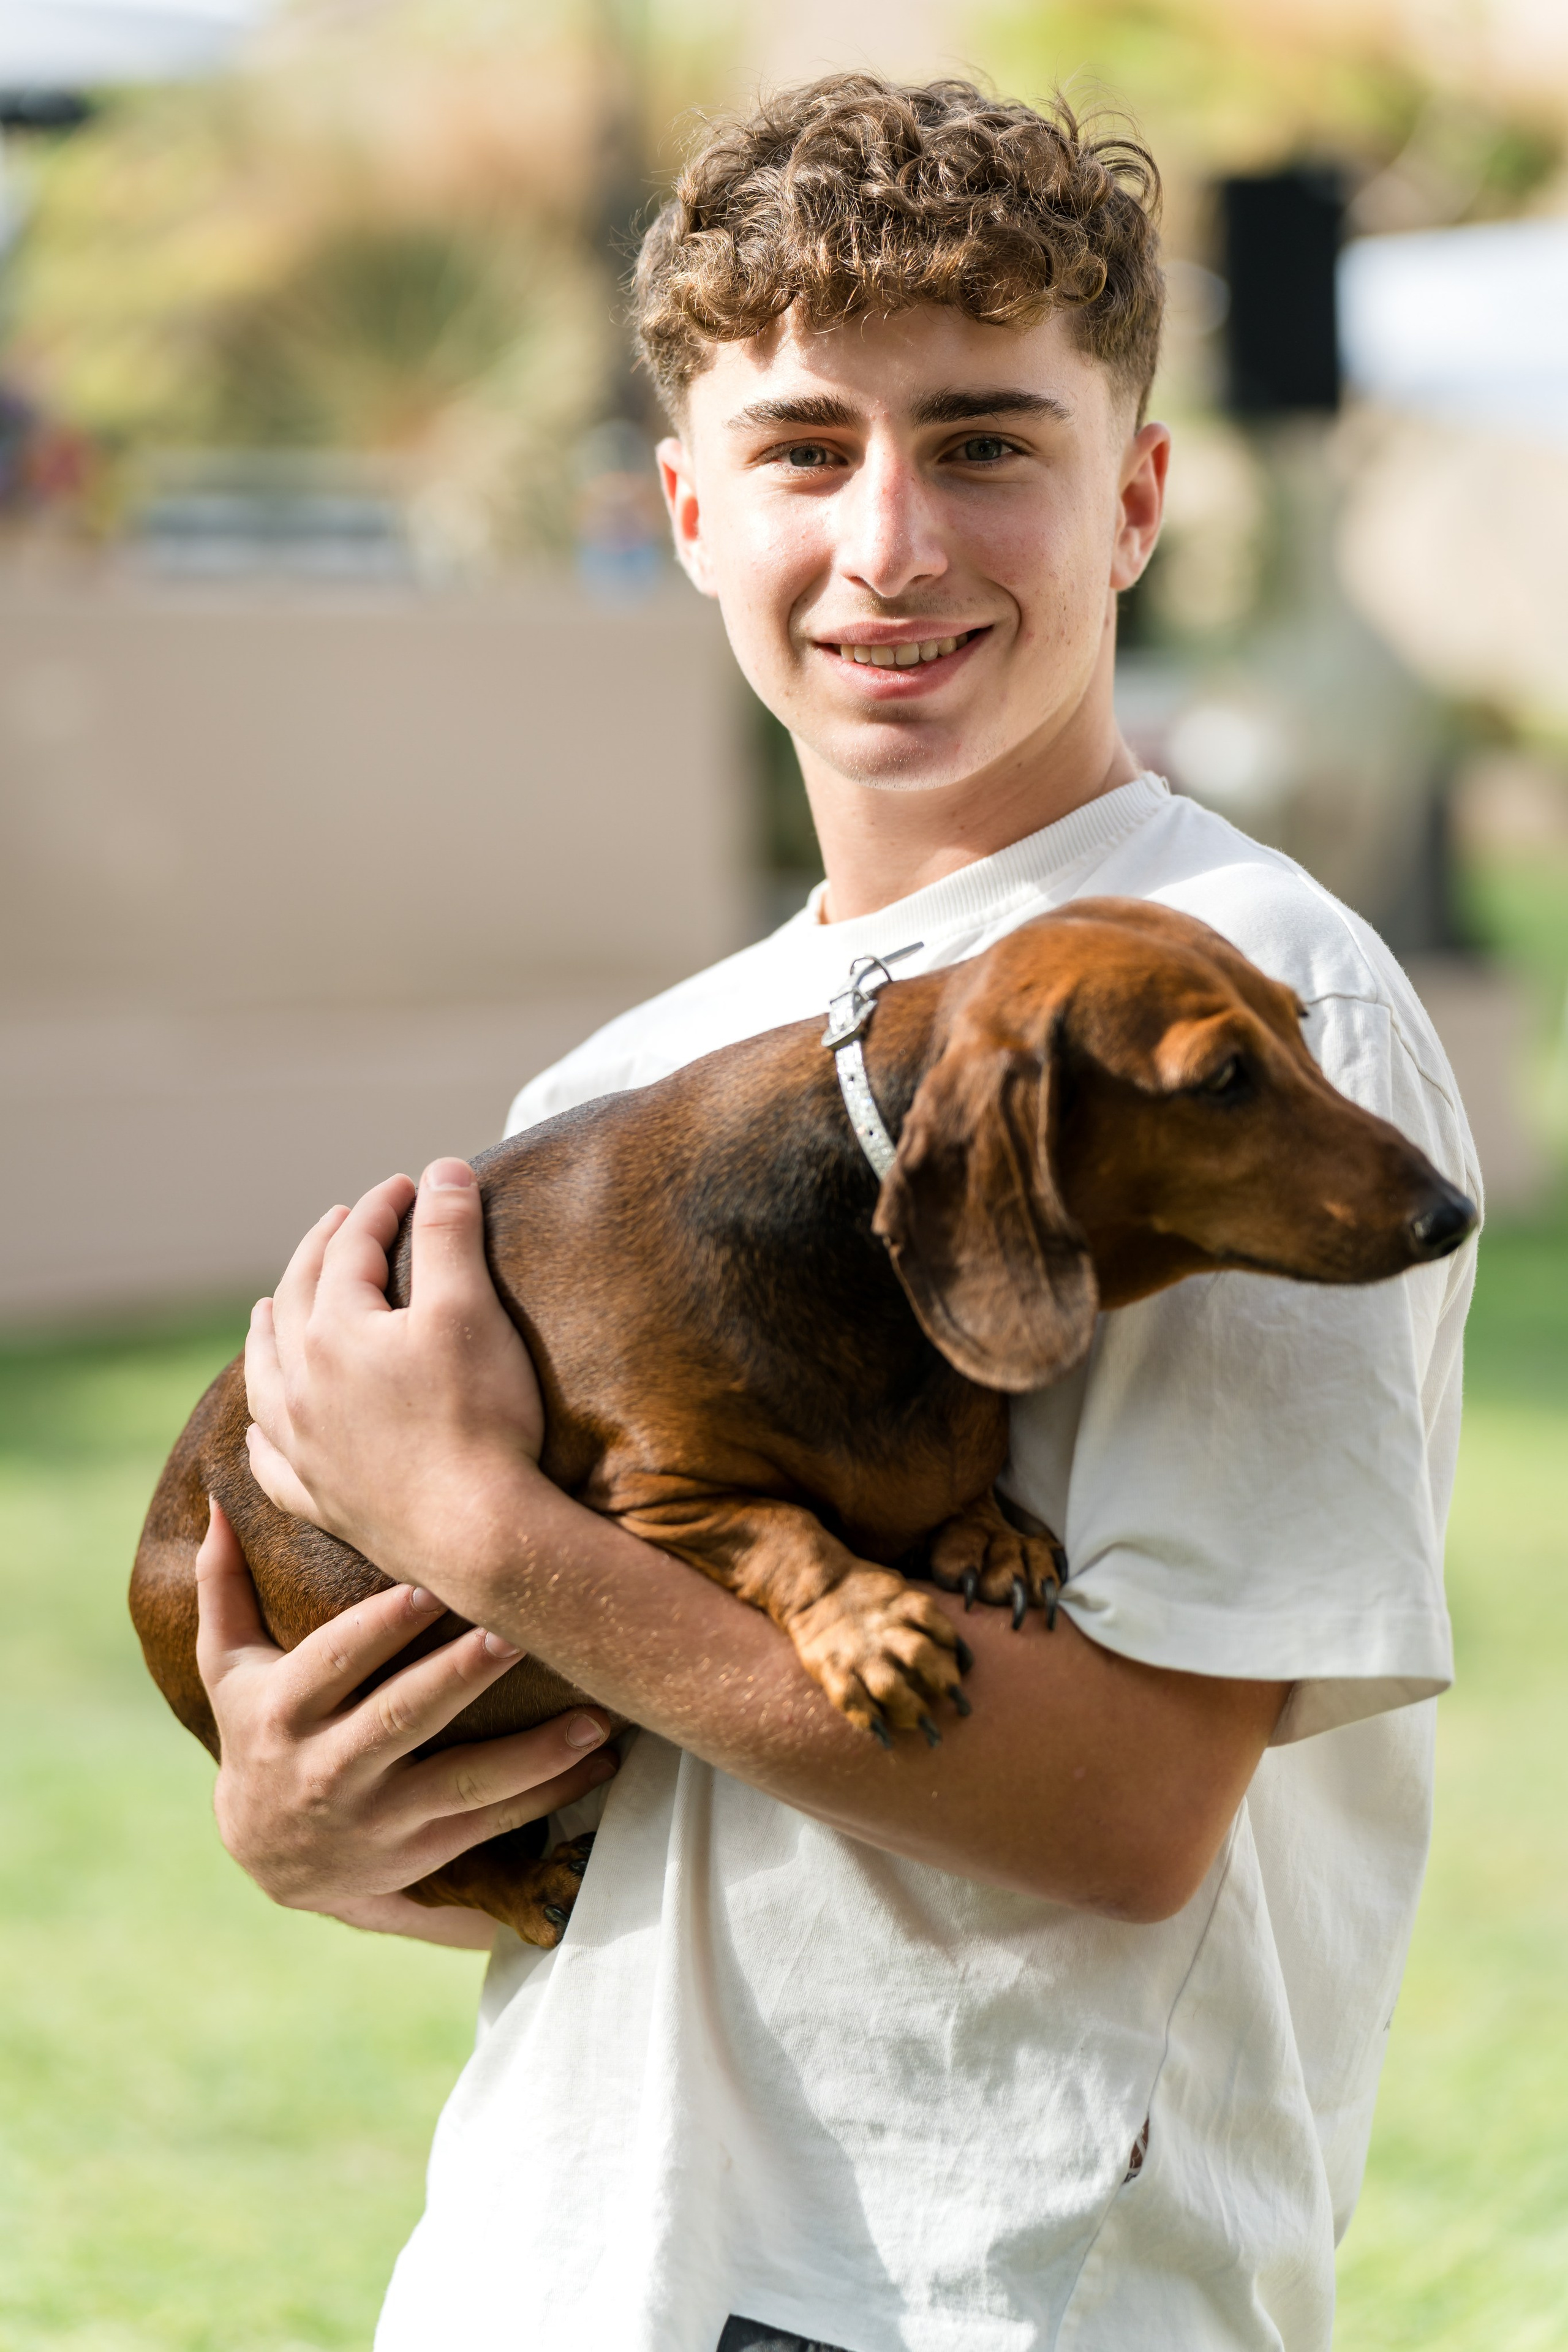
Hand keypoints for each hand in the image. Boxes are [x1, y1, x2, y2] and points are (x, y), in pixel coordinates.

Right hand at [194, 1498, 617, 1936]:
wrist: (263, 1856)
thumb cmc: (257, 1731)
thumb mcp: (226, 1667)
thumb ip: (225, 1584)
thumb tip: (219, 1500)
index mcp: (282, 1711)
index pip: (333, 1661)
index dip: (380, 1627)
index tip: (432, 1583)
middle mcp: (327, 1770)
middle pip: (402, 1719)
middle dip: (465, 1677)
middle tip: (522, 1633)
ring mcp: (377, 1820)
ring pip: (461, 1786)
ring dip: (533, 1754)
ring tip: (592, 1716)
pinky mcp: (420, 1855)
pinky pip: (490, 1825)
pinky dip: (549, 1795)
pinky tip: (596, 1760)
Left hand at [244, 1159, 540, 1588]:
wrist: (479, 1536)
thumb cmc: (480, 1419)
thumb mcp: (469, 1309)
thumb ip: (450, 1233)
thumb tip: (442, 1170)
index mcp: (334, 1332)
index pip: (351, 1248)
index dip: (382, 1208)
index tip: (410, 1185)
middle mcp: (301, 1386)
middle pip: (296, 1300)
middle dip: (319, 1252)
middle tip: (340, 1221)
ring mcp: (303, 1447)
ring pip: (264, 1375)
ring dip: (266, 1331)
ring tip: (268, 1306)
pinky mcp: (318, 1499)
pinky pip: (270, 1459)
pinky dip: (262, 1432)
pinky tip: (260, 1427)